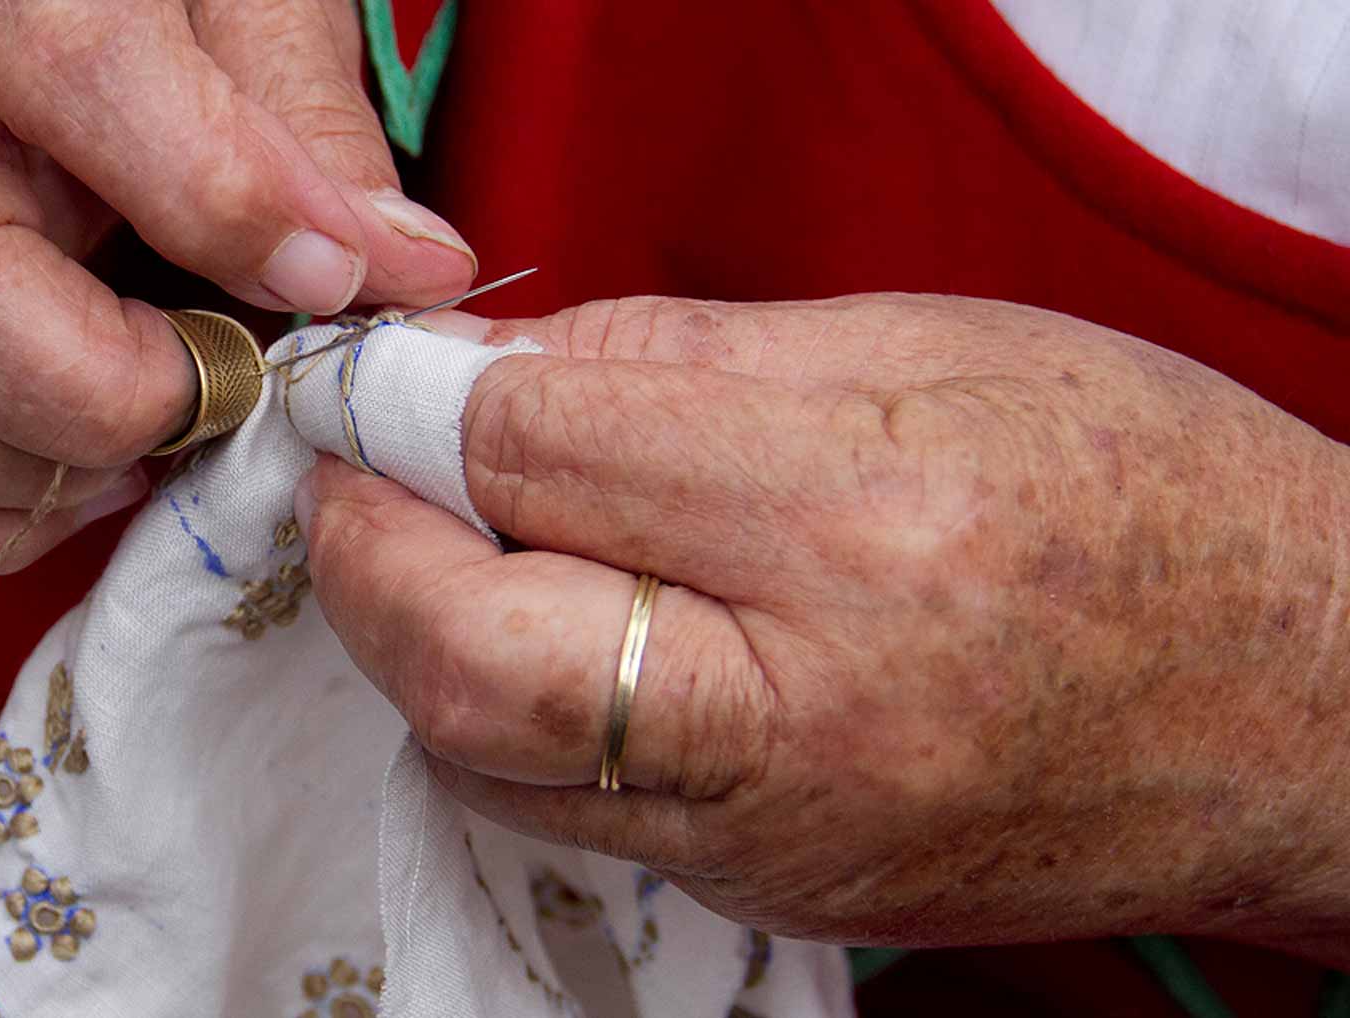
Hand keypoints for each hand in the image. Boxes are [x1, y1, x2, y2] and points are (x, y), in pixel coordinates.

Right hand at [0, 0, 475, 570]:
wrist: (29, 37)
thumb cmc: (160, 21)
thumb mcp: (257, 19)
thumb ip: (316, 132)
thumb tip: (401, 272)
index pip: (75, 72)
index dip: (216, 195)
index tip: (331, 277)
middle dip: (91, 392)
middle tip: (213, 395)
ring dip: (28, 478)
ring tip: (148, 443)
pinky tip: (65, 479)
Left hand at [296, 294, 1349, 961]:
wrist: (1298, 709)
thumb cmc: (1145, 498)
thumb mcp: (931, 347)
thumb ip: (683, 355)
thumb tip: (498, 368)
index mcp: (864, 515)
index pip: (544, 454)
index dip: (425, 406)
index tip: (395, 381)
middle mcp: (818, 703)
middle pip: (474, 651)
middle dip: (365, 554)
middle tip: (354, 483)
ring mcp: (790, 830)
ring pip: (486, 756)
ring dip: (411, 641)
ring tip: (434, 552)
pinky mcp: (777, 894)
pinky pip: (563, 813)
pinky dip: (498, 718)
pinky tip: (535, 640)